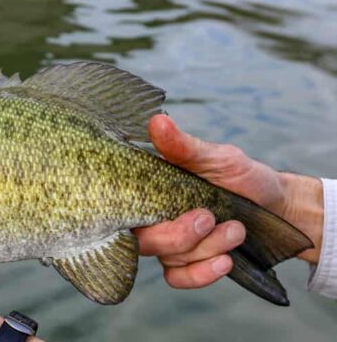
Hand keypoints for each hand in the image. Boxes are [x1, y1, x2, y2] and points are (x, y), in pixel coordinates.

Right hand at [133, 115, 322, 288]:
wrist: (275, 205)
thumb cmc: (241, 176)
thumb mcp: (217, 157)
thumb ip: (183, 146)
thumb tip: (156, 121)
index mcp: (150, 190)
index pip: (124, 206)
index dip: (137, 213)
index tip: (170, 204)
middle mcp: (152, 218)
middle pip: (144, 240)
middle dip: (180, 235)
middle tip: (209, 217)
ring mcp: (167, 243)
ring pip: (168, 258)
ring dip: (206, 248)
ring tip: (236, 229)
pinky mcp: (185, 264)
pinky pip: (178, 278)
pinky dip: (201, 273)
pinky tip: (225, 261)